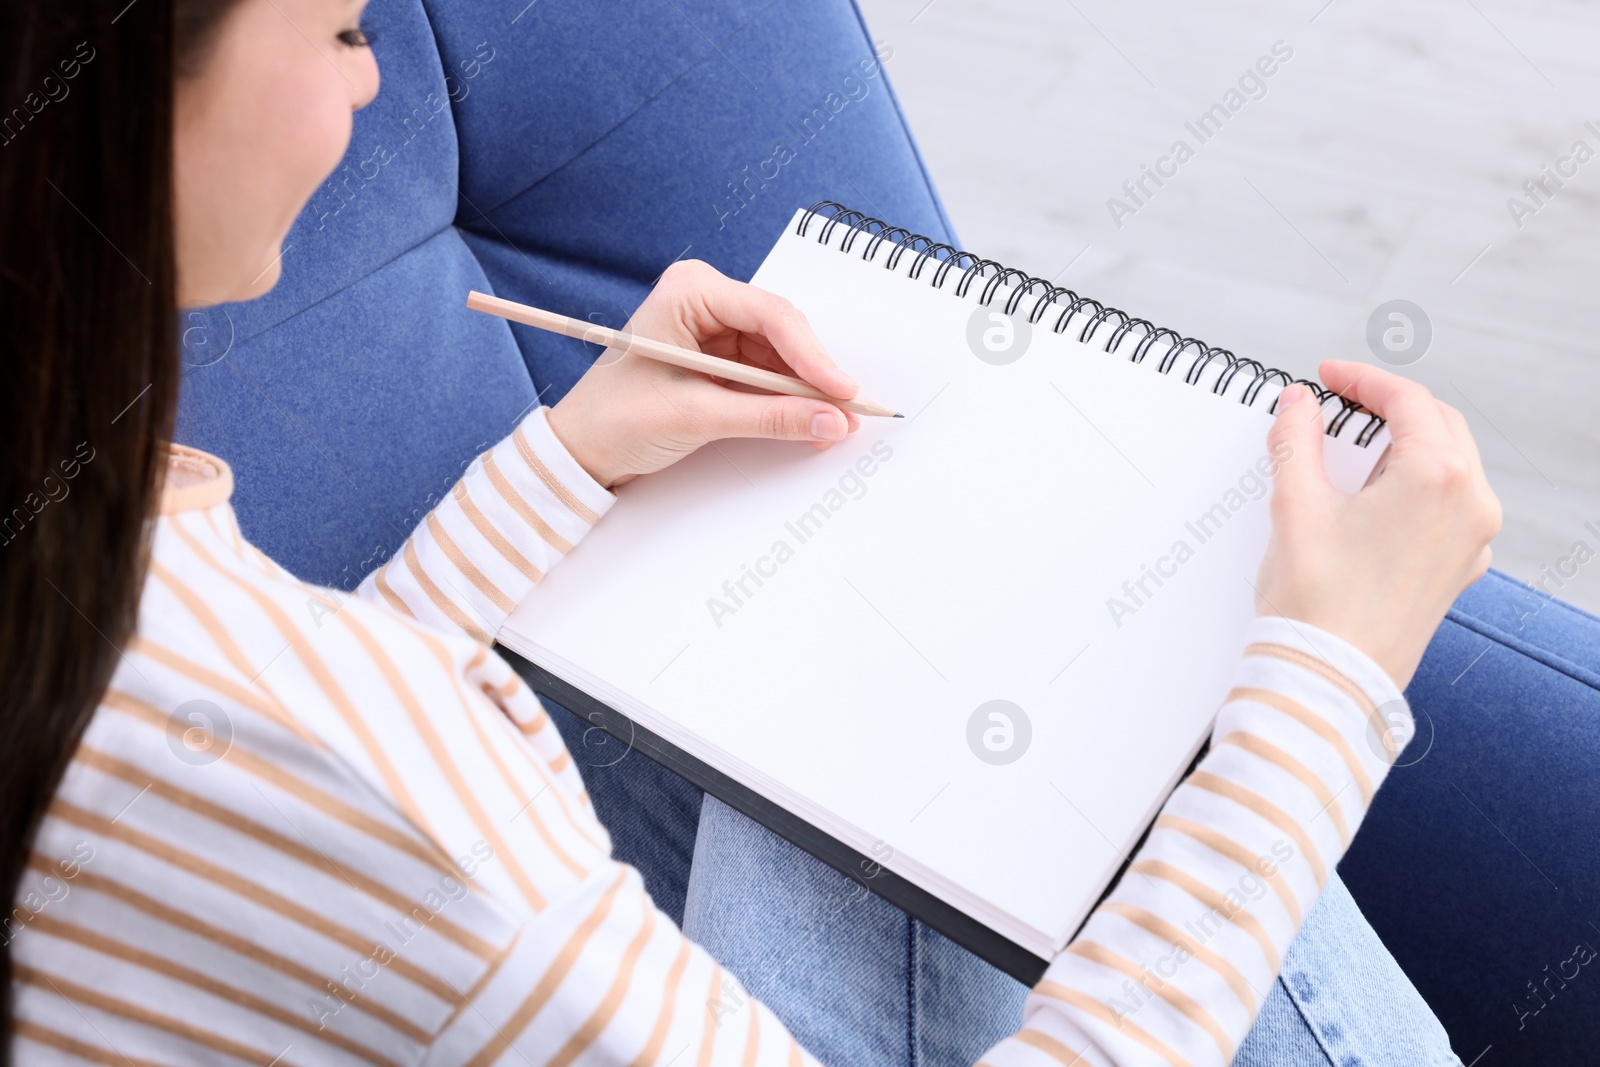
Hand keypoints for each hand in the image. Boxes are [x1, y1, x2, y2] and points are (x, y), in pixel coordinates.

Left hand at [546, 260, 860, 488]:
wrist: (580, 449)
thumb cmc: (615, 419)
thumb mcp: (696, 417)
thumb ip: (768, 418)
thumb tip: (830, 421)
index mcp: (690, 291)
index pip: (770, 315)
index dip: (812, 356)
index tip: (842, 391)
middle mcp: (707, 301)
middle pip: (783, 333)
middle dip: (815, 375)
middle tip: (850, 410)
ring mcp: (716, 329)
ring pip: (783, 356)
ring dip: (808, 391)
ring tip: (837, 422)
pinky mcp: (722, 360)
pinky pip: (770, 376)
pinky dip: (791, 400)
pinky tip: (813, 420)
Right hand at [1254, 361, 1501, 689]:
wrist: (1330, 677)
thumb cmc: (1318, 602)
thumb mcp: (1296, 503)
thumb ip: (1297, 439)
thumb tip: (1300, 404)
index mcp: (1440, 479)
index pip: (1408, 402)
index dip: (1362, 380)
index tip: (1328, 378)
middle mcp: (1471, 505)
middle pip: (1437, 426)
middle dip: (1388, 409)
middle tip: (1339, 405)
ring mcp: (1472, 541)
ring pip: (1448, 465)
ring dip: (1403, 446)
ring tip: (1350, 451)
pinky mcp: (1459, 569)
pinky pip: (1447, 507)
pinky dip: (1414, 487)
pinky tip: (1371, 497)